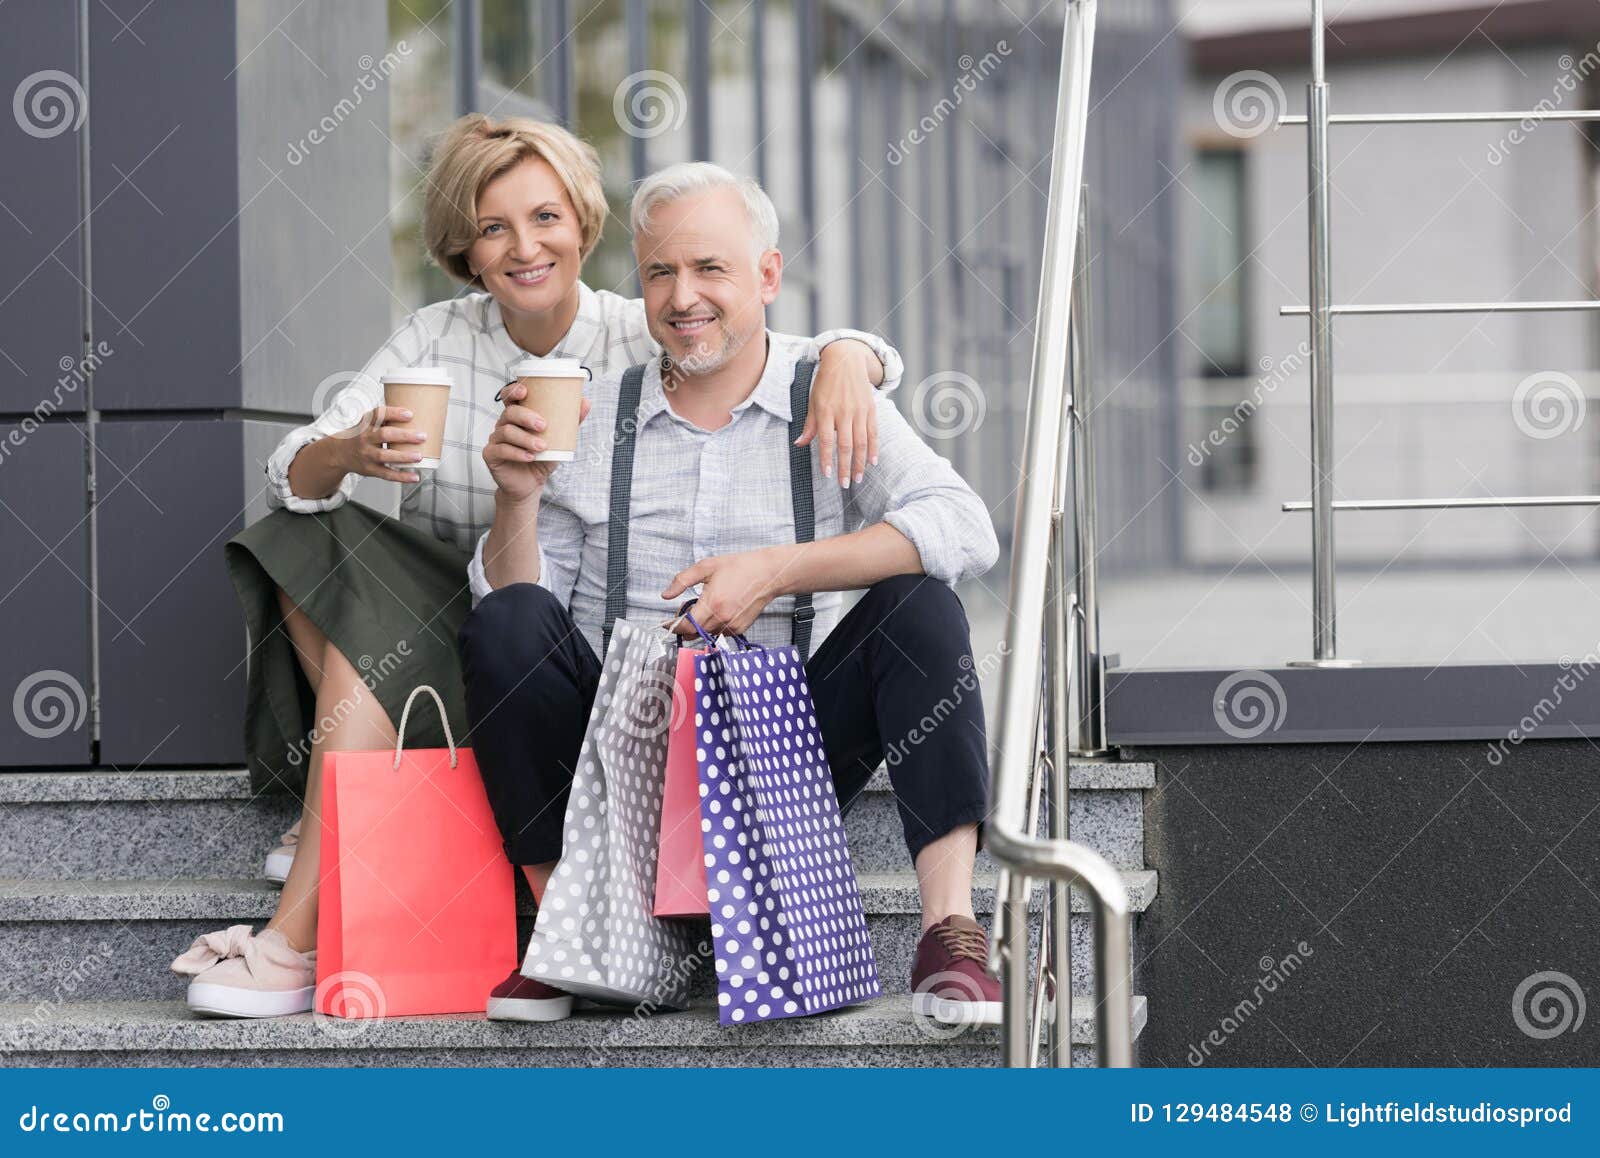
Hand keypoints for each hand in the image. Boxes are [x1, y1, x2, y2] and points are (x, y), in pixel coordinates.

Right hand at [339, 405, 427, 484]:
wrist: (339, 453)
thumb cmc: (361, 436)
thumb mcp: (367, 424)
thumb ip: (386, 419)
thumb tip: (418, 414)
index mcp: (366, 424)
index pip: (378, 414)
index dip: (393, 413)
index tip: (409, 414)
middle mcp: (365, 439)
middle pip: (383, 435)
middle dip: (404, 435)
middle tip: (422, 436)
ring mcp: (367, 455)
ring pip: (384, 456)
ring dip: (403, 457)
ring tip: (419, 456)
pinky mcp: (370, 470)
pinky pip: (387, 474)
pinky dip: (401, 476)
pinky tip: (414, 476)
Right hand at [483, 381, 591, 503]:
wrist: (531, 485)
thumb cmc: (542, 459)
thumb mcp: (559, 440)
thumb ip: (570, 422)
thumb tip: (586, 402)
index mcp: (517, 417)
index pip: (510, 398)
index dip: (513, 390)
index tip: (524, 391)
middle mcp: (503, 425)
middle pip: (509, 413)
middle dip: (526, 416)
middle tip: (543, 425)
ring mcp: (496, 439)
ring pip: (506, 432)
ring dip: (525, 438)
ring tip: (542, 447)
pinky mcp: (491, 455)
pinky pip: (501, 450)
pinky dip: (517, 453)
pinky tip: (529, 457)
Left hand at [662, 546, 793, 637]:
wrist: (767, 574)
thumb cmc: (739, 567)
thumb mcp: (706, 567)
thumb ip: (682, 581)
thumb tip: (665, 595)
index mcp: (712, 603)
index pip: (686, 626)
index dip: (673, 626)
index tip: (667, 623)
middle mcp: (722, 619)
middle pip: (694, 633)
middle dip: (686, 624)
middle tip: (687, 609)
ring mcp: (732, 626)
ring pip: (706, 634)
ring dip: (700, 625)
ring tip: (706, 606)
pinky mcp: (740, 629)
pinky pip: (719, 633)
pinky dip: (714, 625)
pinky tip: (719, 610)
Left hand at [796, 340, 879, 489]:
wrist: (846, 360)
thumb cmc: (825, 383)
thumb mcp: (813, 401)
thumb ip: (810, 425)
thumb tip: (799, 444)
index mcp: (826, 411)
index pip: (827, 440)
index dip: (827, 458)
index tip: (828, 474)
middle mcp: (844, 412)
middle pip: (846, 445)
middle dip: (845, 467)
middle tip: (844, 484)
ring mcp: (859, 411)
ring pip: (861, 442)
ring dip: (859, 463)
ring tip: (857, 478)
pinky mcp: (870, 409)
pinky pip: (873, 433)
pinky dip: (873, 448)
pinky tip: (872, 462)